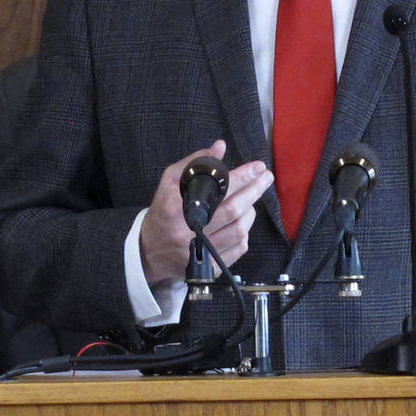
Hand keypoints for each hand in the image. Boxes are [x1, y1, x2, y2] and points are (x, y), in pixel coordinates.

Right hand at [137, 140, 273, 285]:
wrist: (149, 251)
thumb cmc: (163, 212)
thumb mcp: (169, 183)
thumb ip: (193, 163)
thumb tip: (220, 147)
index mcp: (177, 209)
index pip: (218, 191)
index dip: (242, 177)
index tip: (257, 167)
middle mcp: (189, 232)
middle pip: (233, 211)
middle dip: (254, 191)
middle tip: (266, 177)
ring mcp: (200, 253)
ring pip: (239, 230)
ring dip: (251, 211)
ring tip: (252, 198)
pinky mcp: (209, 268)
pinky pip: (238, 249)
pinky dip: (246, 232)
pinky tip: (244, 220)